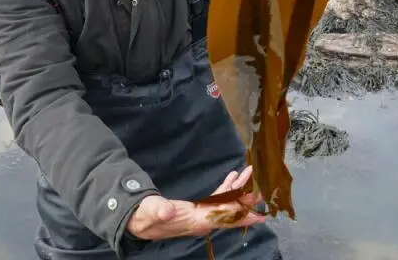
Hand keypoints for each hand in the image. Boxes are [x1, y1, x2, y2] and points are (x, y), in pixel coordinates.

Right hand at [125, 165, 265, 240]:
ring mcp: (200, 215)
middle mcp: (201, 221)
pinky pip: (215, 200)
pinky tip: (231, 178)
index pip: (222, 218)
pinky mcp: (196, 209)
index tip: (258, 213)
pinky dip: (225, 189)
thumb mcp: (149, 212)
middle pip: (228, 212)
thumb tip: (170, 210)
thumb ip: (159, 210)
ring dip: (236, 191)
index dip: (240, 215)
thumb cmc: (143, 216)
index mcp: (194, 221)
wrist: (137, 220)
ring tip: (248, 175)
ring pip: (224, 205)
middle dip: (245, 202)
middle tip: (260, 192)